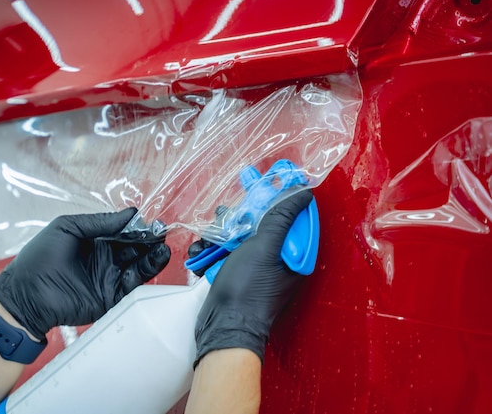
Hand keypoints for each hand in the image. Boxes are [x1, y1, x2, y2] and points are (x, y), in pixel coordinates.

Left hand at [0, 207, 170, 339]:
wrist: (25, 294)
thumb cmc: (39, 258)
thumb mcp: (68, 228)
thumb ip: (100, 222)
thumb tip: (131, 213)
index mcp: (96, 242)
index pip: (124, 233)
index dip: (139, 228)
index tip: (152, 222)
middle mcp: (106, 260)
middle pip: (136, 249)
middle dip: (150, 241)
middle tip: (162, 233)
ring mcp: (109, 279)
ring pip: (138, 267)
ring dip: (152, 258)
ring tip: (163, 248)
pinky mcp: (110, 298)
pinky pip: (131, 287)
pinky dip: (143, 276)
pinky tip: (150, 264)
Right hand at [193, 190, 312, 365]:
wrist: (222, 329)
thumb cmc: (247, 291)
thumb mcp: (265, 248)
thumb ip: (282, 217)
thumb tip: (303, 191)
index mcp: (295, 255)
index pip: (293, 214)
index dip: (278, 194)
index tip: (265, 176)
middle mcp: (280, 261)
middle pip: (265, 223)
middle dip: (243, 216)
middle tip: (226, 214)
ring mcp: (259, 269)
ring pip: (243, 236)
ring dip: (224, 234)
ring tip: (210, 239)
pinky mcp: (240, 275)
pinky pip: (230, 253)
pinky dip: (215, 251)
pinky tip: (203, 253)